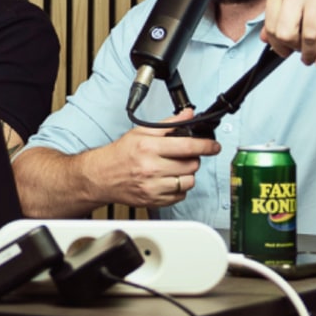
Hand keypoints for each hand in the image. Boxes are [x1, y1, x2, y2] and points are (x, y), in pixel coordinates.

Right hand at [87, 110, 220, 208]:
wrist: (101, 176)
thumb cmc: (120, 154)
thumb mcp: (141, 132)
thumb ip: (168, 124)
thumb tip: (188, 115)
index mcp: (149, 148)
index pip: (187, 146)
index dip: (206, 146)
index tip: (214, 146)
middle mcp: (151, 168)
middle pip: (191, 165)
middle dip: (193, 159)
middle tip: (184, 155)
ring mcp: (153, 187)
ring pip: (188, 182)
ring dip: (187, 175)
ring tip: (175, 168)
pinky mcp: (153, 201)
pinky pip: (179, 196)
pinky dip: (179, 188)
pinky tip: (168, 180)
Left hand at [263, 0, 315, 67]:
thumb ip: (279, 8)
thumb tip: (265, 37)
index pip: (271, 24)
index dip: (276, 44)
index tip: (283, 51)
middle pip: (286, 33)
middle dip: (292, 50)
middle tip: (299, 54)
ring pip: (309, 36)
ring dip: (311, 54)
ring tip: (312, 58)